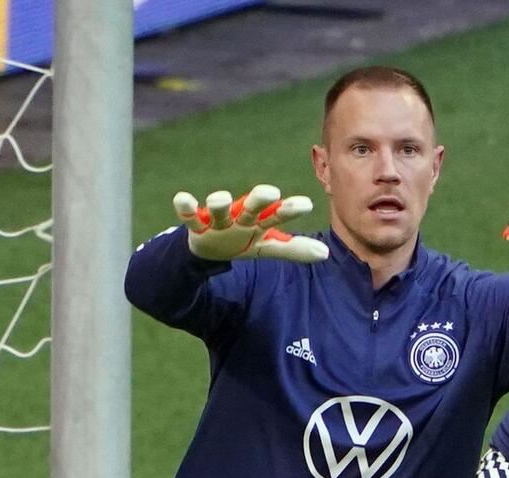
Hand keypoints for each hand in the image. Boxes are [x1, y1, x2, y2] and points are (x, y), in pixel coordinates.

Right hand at [175, 184, 327, 262]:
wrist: (210, 247)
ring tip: (220, 198)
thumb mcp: (268, 246)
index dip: (290, 210)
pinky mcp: (196, 225)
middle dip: (259, 199)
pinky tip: (182, 199)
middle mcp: (240, 216)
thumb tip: (326, 254)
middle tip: (270, 192)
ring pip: (218, 209)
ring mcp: (218, 220)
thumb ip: (294, 249)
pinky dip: (185, 207)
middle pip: (251, 207)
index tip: (306, 205)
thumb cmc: (243, 240)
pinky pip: (189, 216)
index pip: (278, 214)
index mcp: (259, 221)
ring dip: (218, 202)